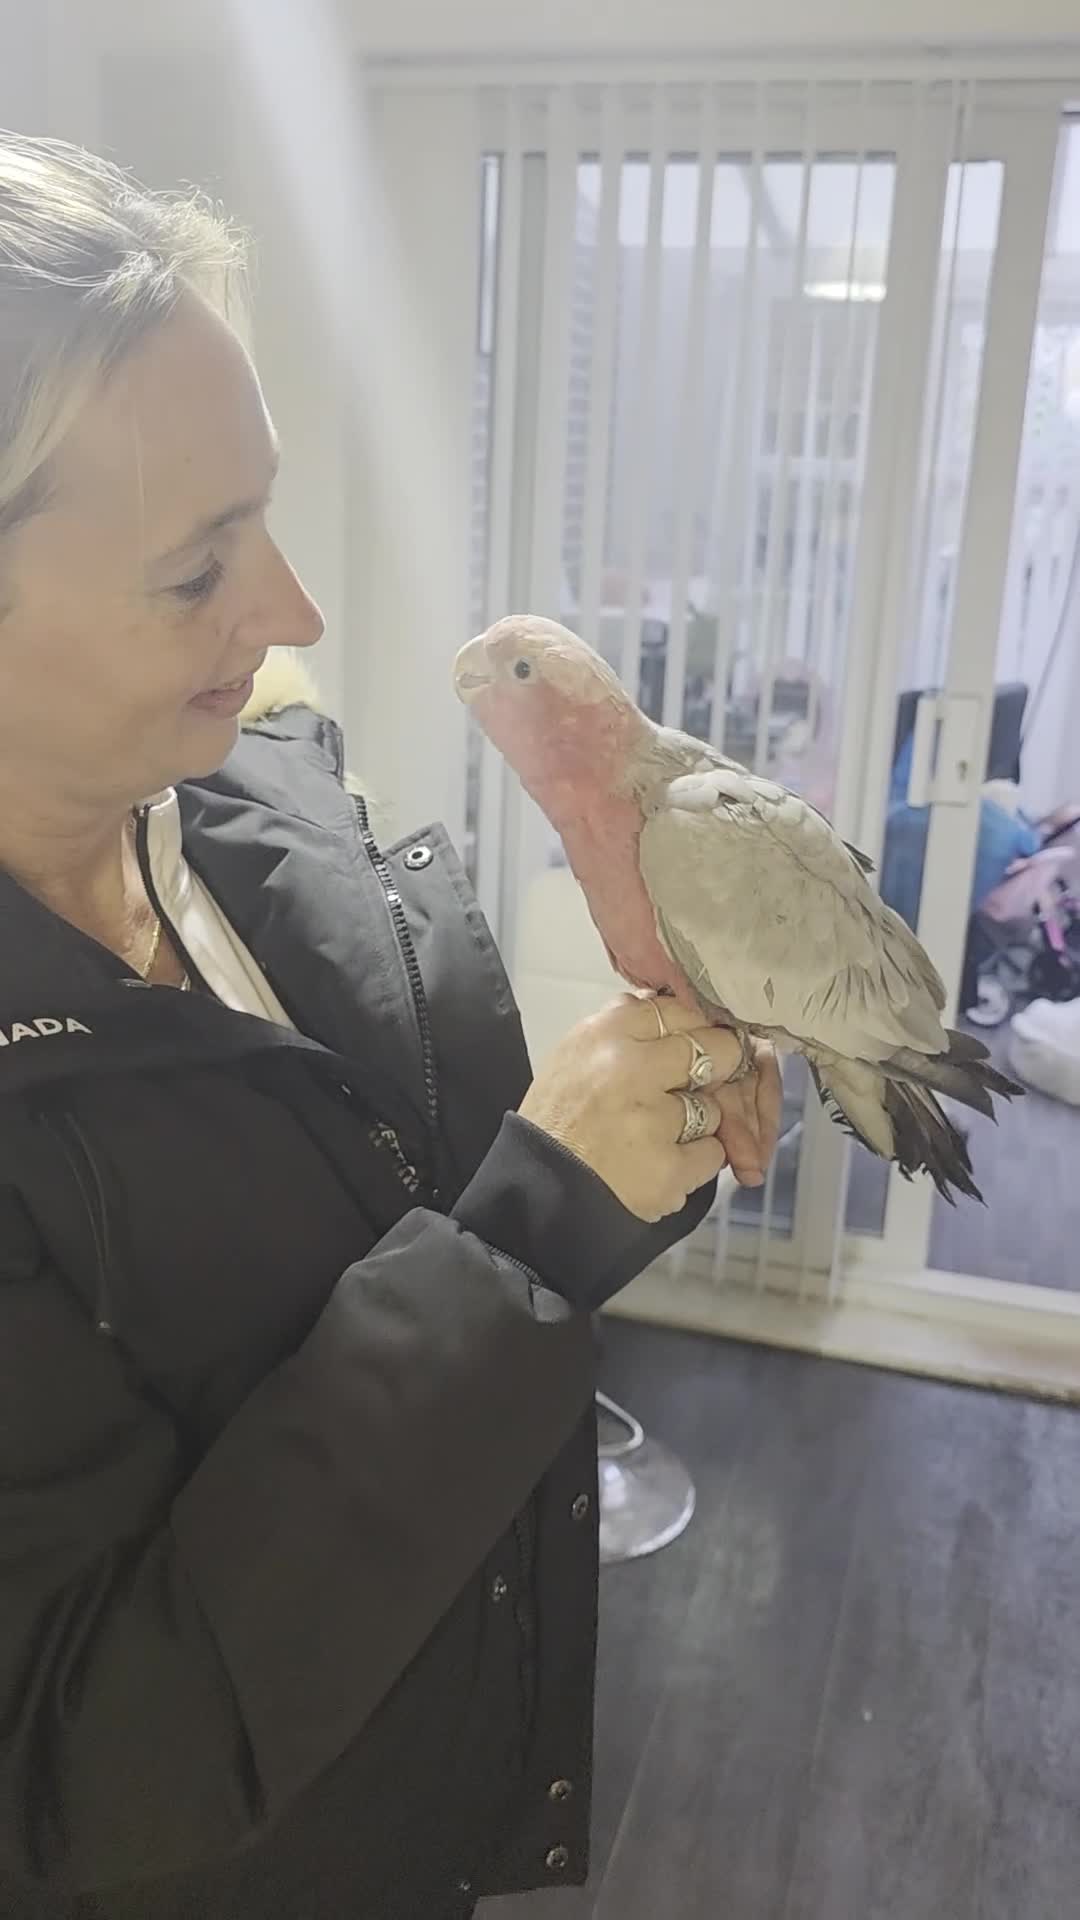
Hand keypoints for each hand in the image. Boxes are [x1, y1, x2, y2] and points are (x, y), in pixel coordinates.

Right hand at [518, 993, 781, 1222]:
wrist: (537, 1194)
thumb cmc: (557, 1122)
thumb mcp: (573, 1055)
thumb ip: (620, 1027)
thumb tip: (662, 1000)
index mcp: (603, 1034)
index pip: (676, 1009)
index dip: (694, 1028)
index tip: (693, 1044)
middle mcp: (630, 1070)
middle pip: (712, 1049)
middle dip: (717, 1066)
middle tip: (700, 1085)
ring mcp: (653, 1121)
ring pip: (713, 1107)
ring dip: (698, 1123)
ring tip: (657, 1137)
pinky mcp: (669, 1169)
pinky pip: (712, 1153)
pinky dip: (695, 1163)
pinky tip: (662, 1165)